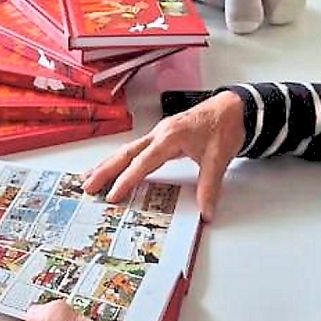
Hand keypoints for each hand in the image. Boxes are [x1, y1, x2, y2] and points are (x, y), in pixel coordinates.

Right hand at [83, 90, 246, 220]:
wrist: (234, 108)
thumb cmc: (225, 127)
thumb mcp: (219, 158)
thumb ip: (209, 187)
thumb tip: (206, 212)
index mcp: (170, 137)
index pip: (143, 162)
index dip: (126, 180)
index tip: (112, 195)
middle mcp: (160, 133)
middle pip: (126, 153)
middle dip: (105, 170)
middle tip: (87, 186)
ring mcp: (160, 133)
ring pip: (128, 149)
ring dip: (108, 163)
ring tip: (89, 177)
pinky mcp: (163, 135)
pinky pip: (136, 148)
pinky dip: (121, 158)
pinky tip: (114, 165)